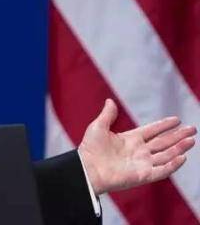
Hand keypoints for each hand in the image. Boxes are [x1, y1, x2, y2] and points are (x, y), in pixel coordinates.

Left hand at [78, 99, 195, 194]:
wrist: (87, 168)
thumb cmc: (90, 149)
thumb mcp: (98, 127)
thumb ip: (107, 115)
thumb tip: (110, 101)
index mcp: (130, 139)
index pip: (152, 131)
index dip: (164, 125)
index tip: (177, 119)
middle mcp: (139, 151)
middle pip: (163, 142)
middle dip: (178, 136)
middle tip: (193, 129)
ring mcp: (142, 164)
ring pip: (166, 155)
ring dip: (179, 148)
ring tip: (191, 141)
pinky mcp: (143, 175)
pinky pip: (162, 170)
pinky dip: (173, 165)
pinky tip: (182, 157)